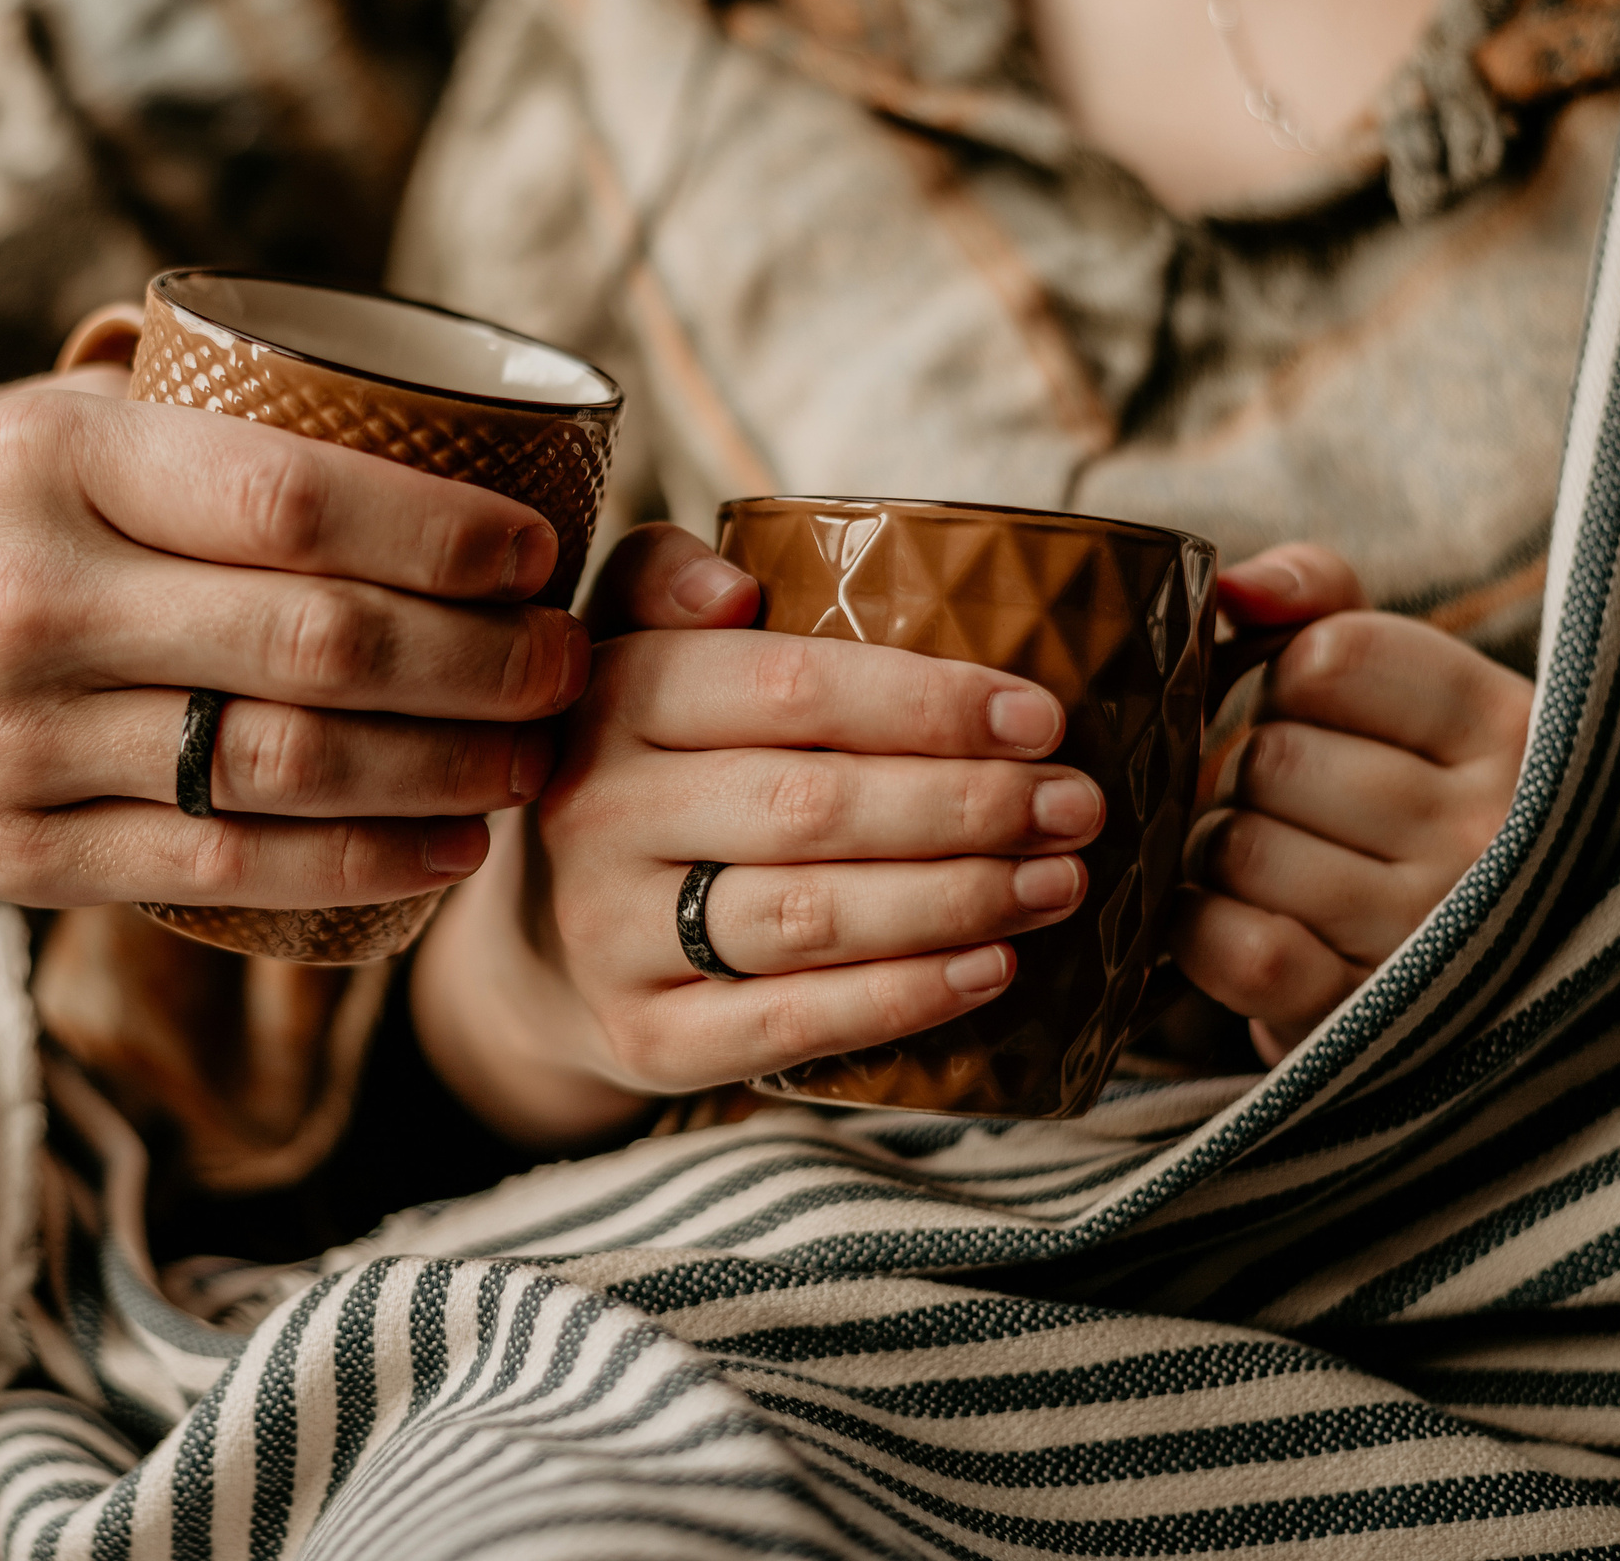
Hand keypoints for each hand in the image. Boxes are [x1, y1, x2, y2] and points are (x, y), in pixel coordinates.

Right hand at [0, 367, 587, 905]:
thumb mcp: (24, 422)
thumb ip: (188, 440)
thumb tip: (405, 444)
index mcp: (50, 463)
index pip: (299, 503)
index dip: (449, 537)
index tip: (539, 552)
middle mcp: (30, 604)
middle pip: (321, 648)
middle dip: (483, 666)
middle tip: (565, 666)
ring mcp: (15, 744)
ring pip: (286, 775)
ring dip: (445, 776)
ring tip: (530, 760)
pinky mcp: (7, 854)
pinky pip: (218, 874)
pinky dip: (354, 870)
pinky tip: (442, 853)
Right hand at [413, 523, 1105, 1147]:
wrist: (543, 946)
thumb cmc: (638, 771)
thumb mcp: (628, 649)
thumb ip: (669, 581)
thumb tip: (732, 587)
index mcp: (614, 698)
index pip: (787, 689)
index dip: (928, 703)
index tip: (1040, 718)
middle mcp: (599, 814)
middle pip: (815, 806)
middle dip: (969, 807)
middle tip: (1076, 807)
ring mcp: (613, 933)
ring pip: (813, 917)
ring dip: (958, 900)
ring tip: (1058, 883)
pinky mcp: (644, 1038)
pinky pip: (790, 1024)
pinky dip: (902, 997)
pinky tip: (989, 968)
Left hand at [1168, 542, 1531, 1062]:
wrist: (1449, 986)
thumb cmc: (1402, 799)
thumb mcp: (1399, 688)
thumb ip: (1319, 601)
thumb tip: (1233, 588)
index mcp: (1510, 729)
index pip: (1332, 655)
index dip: (1278, 676)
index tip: (1301, 709)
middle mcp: (1493, 831)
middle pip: (1271, 755)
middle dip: (1243, 775)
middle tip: (1279, 806)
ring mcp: (1431, 931)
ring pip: (1237, 846)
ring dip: (1216, 852)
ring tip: (1266, 866)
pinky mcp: (1361, 1015)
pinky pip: (1235, 945)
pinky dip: (1199, 928)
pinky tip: (1229, 920)